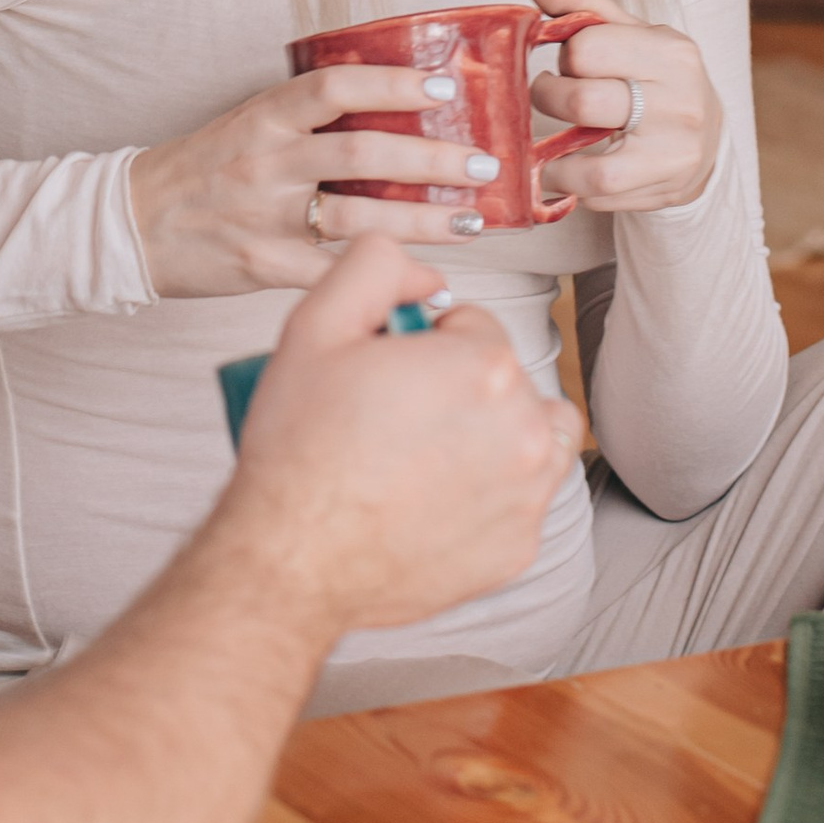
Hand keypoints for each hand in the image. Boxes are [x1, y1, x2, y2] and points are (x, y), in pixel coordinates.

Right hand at [128, 65, 503, 298]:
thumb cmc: (200, 169)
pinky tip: (432, 283)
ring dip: (425, 220)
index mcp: (264, 118)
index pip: (335, 88)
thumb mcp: (247, 124)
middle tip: (485, 163)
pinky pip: (335, 274)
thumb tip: (389, 105)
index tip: (445, 89)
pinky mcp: (263, 265)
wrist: (132, 224)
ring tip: (473, 219)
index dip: (393, 84)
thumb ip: (307, 118)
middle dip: (432, 160)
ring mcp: (265, 217)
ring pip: (359, 217)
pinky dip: (388, 279)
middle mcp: (266, 162)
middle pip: (362, 154)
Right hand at [224, 239, 582, 636]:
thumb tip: (426, 274)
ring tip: (431, 451)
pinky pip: (520, 501)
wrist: (292, 558)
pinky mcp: (517, 549)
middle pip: (503, 379)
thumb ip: (377, 265)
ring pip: (531, 435)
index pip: (472, 324)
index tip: (386, 372)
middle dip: (458, 385)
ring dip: (494, 432)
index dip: (423, 342)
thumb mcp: (315, 323)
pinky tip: (434, 499)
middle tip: (394, 413)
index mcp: (485, 367)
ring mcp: (526, 496)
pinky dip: (489, 494)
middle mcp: (523, 430)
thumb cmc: (299, 446)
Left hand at [525, 0, 722, 212]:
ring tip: (547, 152)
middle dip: (547, 99)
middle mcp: (680, 102)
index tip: (569, 62)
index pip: (585, 47)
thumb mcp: (632, 33)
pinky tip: (574, 171)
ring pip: (592, 169)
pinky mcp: (666, 190)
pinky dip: (574, 186)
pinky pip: (600, 197)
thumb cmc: (659, 78)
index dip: (565, 55)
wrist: (707, 139)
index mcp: (671, 52)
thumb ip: (584, 6)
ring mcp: (676, 153)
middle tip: (549, 97)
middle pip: (582, 102)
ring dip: (553, 163)